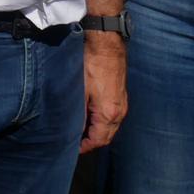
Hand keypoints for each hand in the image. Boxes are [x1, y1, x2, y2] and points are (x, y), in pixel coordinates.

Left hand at [80, 32, 127, 152]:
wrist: (106, 46)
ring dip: (96, 131)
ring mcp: (122, 104)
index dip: (85, 147)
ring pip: (110, 126)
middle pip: (107, 136)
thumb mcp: (79, 92)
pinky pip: (112, 116)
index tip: (73, 148)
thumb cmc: (91, 66)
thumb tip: (71, 130)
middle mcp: (119, 111)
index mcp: (109, 114)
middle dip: (91, 141)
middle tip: (74, 142)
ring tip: (78, 131)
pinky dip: (101, 121)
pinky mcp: (120, 96)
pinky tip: (87, 116)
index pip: (99, 140)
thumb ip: (77, 113)